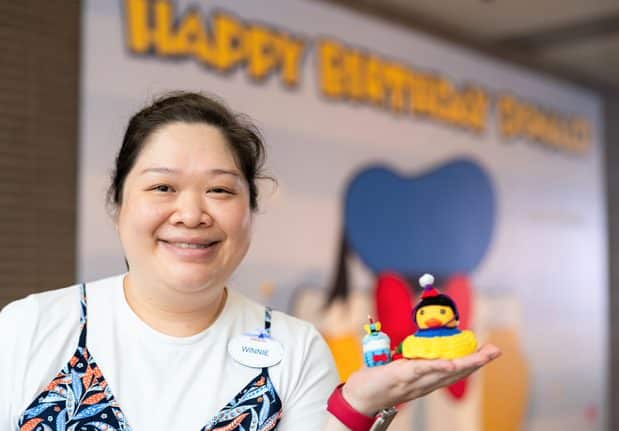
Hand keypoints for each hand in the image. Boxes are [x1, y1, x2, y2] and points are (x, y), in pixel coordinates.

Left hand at [342, 344, 500, 414]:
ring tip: (484, 355)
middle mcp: (424, 383)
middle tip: (497, 350)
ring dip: (466, 363)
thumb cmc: (376, 382)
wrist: (357, 398)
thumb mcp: (398, 369)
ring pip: (444, 371)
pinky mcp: (400, 374)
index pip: (453, 370)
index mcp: (425, 380)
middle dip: (478, 361)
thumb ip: (410, 360)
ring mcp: (414, 380)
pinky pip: (421, 369)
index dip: (471, 362)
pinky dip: (437, 366)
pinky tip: (451, 364)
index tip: (488, 351)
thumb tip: (417, 345)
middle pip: (456, 371)